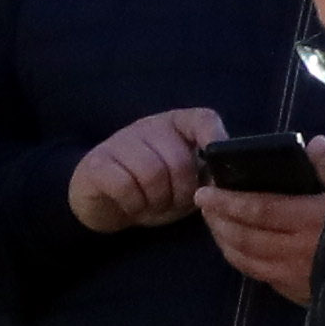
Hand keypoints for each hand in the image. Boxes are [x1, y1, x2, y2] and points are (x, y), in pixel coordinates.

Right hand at [70, 108, 224, 234]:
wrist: (107, 203)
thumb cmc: (157, 190)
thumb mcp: (188, 182)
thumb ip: (208, 173)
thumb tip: (228, 179)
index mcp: (177, 125)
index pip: (202, 119)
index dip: (215, 138)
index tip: (218, 161)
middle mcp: (148, 126)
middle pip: (179, 160)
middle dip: (182, 192)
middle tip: (175, 203)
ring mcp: (119, 141)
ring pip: (152, 173)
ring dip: (158, 200)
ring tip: (154, 205)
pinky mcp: (96, 162)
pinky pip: (124, 185)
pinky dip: (134, 204)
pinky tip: (133, 206)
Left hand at [190, 138, 324, 305]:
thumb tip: (313, 144)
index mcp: (312, 219)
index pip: (258, 209)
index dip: (227, 201)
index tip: (204, 191)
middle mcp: (298, 251)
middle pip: (244, 236)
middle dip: (218, 220)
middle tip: (206, 206)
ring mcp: (297, 276)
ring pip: (246, 259)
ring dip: (225, 241)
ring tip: (217, 225)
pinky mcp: (300, 293)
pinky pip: (261, 276)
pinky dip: (243, 260)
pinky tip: (240, 249)